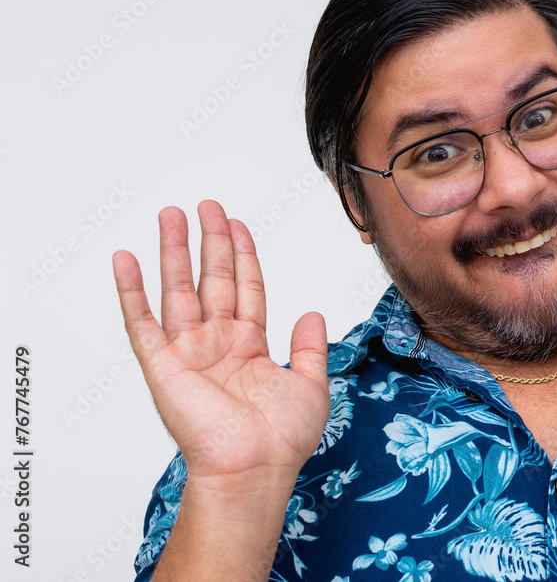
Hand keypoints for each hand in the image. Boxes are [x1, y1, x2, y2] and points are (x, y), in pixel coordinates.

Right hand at [113, 200, 329, 484]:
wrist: (255, 468)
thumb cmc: (282, 438)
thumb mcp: (311, 384)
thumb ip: (311, 347)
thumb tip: (314, 314)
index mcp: (250, 347)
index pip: (246, 288)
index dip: (242, 256)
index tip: (238, 224)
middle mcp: (218, 345)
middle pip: (212, 280)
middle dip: (210, 241)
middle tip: (207, 205)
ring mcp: (189, 353)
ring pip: (178, 290)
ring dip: (174, 252)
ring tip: (170, 215)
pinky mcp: (162, 366)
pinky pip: (141, 322)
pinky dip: (131, 291)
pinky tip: (126, 260)